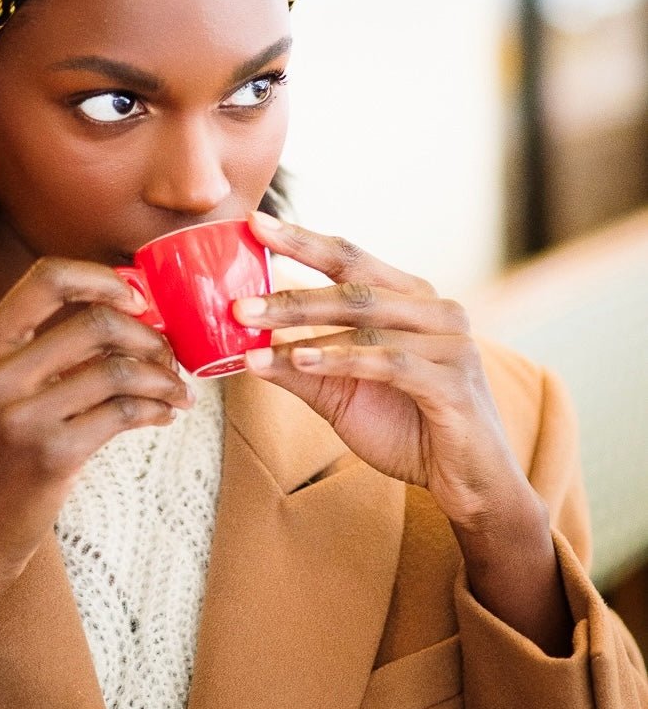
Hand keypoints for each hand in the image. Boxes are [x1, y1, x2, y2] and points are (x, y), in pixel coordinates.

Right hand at [0, 257, 191, 596]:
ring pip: (118, 369)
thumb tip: (118, 311)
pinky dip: (157, 409)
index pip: (47, 278)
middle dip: (148, 334)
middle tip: (168, 353)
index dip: (102, 279)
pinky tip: (164, 415)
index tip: (137, 297)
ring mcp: (22, 416)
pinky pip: (124, 413)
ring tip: (177, 390)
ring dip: (162, 377)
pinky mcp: (52, 455)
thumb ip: (36, 350)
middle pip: (95, 322)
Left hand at [236, 213, 533, 536]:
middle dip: (291, 291)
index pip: (351, 259)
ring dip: (304, 325)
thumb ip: (300, 367)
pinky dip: (340, 359)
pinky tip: (300, 357)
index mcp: (412, 299)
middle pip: (354, 287)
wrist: (470, 484)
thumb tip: (244, 349)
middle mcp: (436, 310)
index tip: (256, 223)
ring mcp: (450, 344)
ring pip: (367, 321)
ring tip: (255, 328)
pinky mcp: (453, 383)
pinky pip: (388, 362)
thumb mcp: (341, 395)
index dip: (303, 240)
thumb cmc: (408, 428)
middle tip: (238, 300)